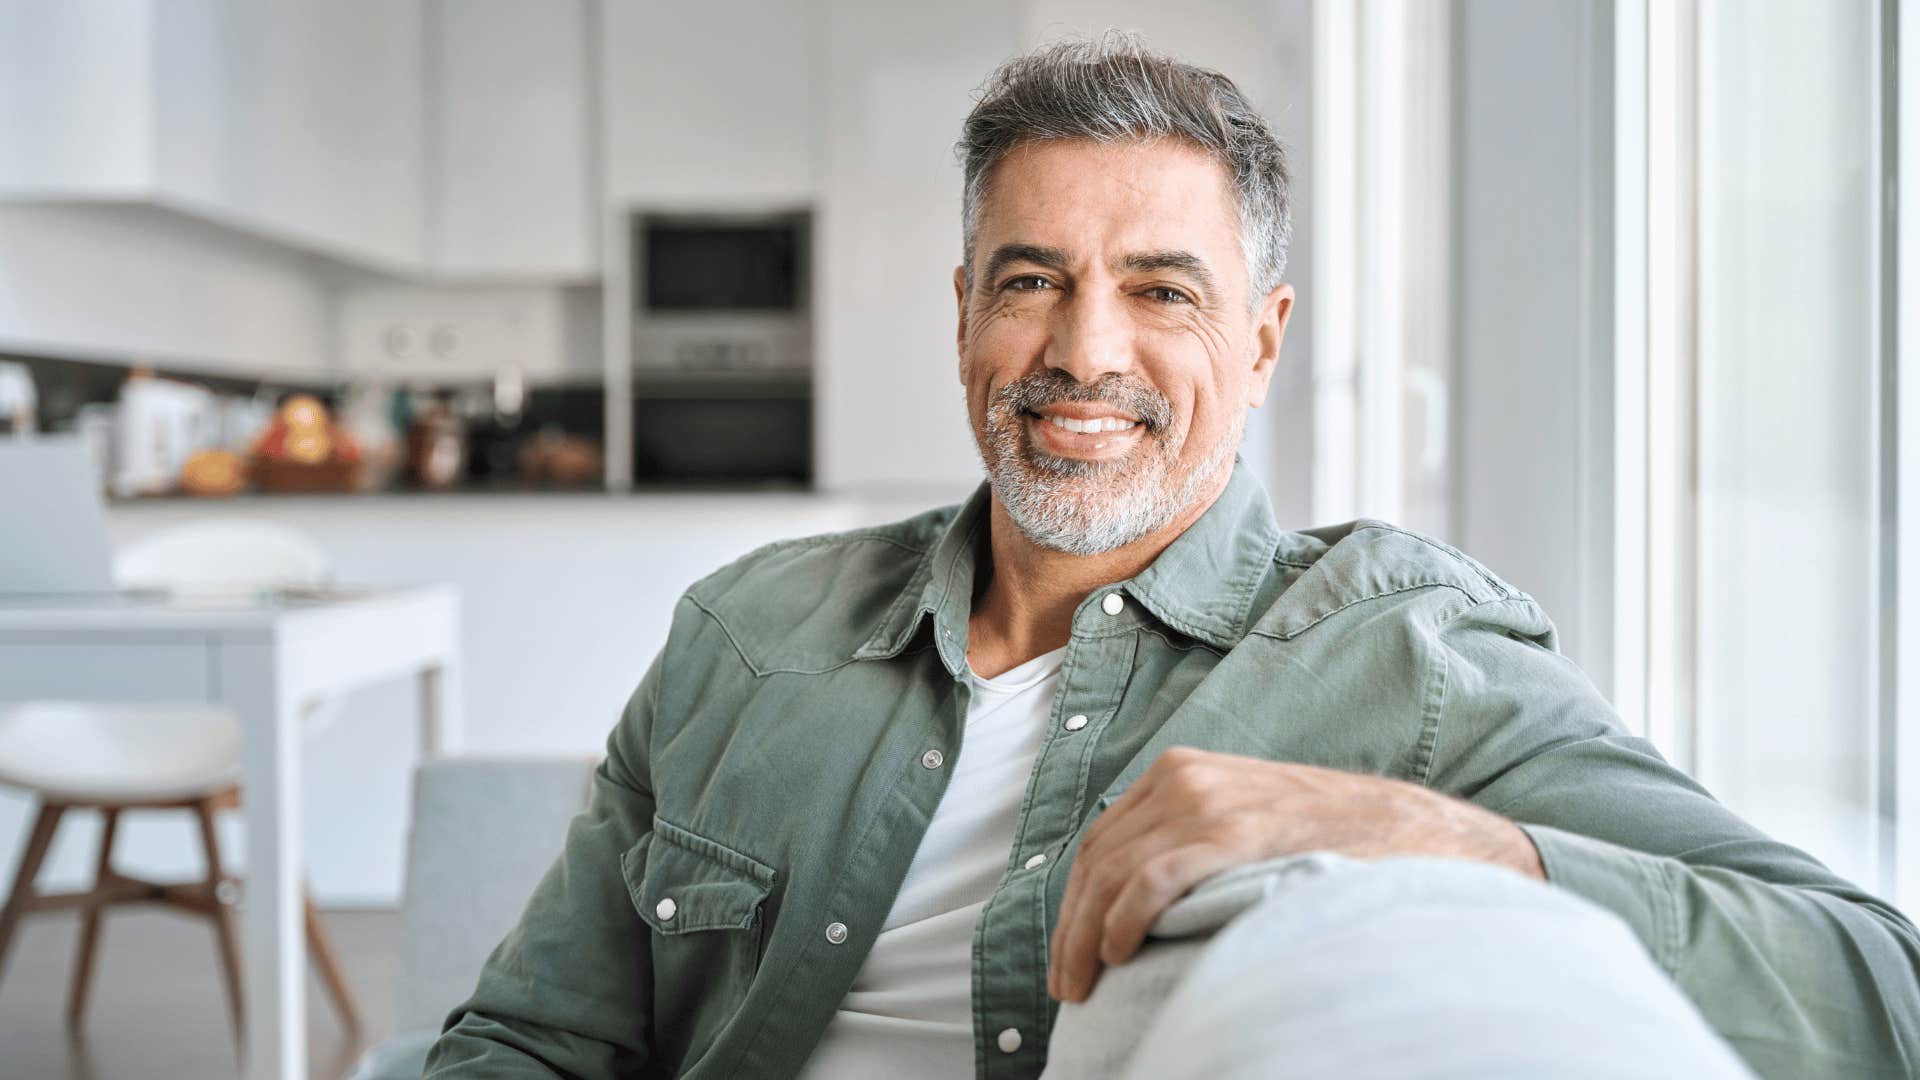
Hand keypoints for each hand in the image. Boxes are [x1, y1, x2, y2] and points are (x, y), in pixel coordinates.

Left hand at [1047, 746, 1543, 1002]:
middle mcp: (1183, 778)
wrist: (1408, 827)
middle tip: (1067, 984)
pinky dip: (1123, 918)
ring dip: (1085, 935)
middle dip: (1071, 926)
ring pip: (1114, 871)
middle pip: (1098, 857)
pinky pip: (1152, 878)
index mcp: (1181, 771)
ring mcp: (1206, 801)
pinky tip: (1117, 952)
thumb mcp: (1246, 820)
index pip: (1103, 840)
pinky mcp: (1232, 833)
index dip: (1075, 900)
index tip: (1070, 950)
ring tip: (1083, 986)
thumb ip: (1193, 840)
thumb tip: (1139, 900)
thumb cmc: (1329, 838)